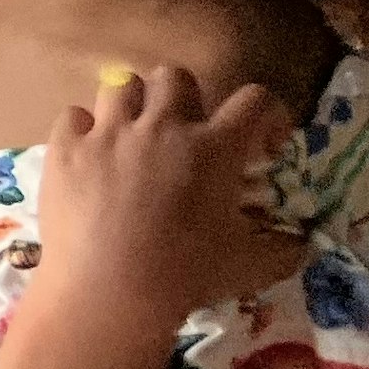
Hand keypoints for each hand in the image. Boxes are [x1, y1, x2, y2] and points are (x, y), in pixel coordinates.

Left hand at [33, 64, 304, 335]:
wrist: (108, 291)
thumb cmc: (186, 276)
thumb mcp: (250, 266)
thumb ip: (283, 250)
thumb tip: (302, 245)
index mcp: (215, 149)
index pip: (255, 100)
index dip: (267, 114)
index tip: (262, 143)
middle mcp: (162, 127)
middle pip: (175, 77)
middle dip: (184, 100)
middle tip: (183, 135)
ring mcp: (108, 133)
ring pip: (120, 85)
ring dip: (131, 108)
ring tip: (131, 139)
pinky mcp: (65, 148)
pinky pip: (73, 115)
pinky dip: (82, 131)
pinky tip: (88, 156)